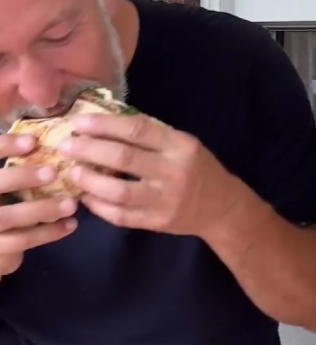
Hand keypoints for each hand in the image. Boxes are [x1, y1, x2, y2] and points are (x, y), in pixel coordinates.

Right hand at [0, 134, 77, 275]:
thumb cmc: (3, 202)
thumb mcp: (4, 181)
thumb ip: (16, 165)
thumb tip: (47, 138)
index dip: (5, 145)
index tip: (33, 141)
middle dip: (23, 177)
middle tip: (53, 172)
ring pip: (8, 217)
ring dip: (42, 209)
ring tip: (71, 204)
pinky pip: (22, 240)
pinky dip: (49, 233)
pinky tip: (70, 225)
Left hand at [59, 111, 229, 236]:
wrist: (221, 207)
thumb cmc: (197, 168)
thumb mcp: (183, 143)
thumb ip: (152, 134)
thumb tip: (106, 121)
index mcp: (180, 146)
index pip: (137, 130)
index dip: (104, 125)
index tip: (79, 122)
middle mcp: (173, 172)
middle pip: (124, 159)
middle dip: (89, 150)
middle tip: (66, 145)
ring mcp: (165, 200)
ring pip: (119, 191)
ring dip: (91, 181)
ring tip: (73, 172)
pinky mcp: (157, 222)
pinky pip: (122, 216)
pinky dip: (100, 207)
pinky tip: (87, 197)